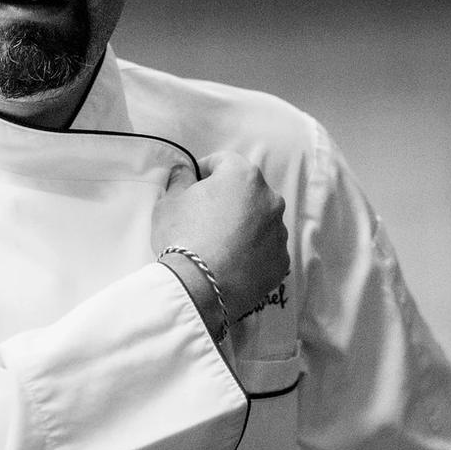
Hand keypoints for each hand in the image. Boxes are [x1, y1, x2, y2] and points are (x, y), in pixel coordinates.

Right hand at [152, 151, 288, 323]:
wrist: (199, 287)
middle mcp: (269, 199)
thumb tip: (186, 173)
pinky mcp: (281, 260)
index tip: (193, 184)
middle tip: (204, 216)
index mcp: (243, 176)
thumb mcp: (169, 201)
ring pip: (259, 220)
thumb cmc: (183, 237)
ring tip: (217, 244)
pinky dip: (252, 251)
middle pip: (245, 191)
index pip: (224, 161)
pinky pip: (266, 248)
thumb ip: (181, 179)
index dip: (205, 171)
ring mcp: (278, 231)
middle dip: (227, 199)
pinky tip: (230, 261)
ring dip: (242, 225)